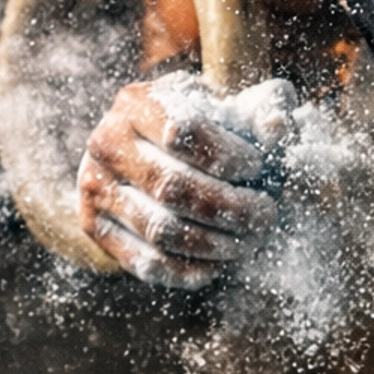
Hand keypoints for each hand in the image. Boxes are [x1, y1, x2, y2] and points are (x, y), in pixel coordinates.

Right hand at [77, 72, 298, 284]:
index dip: (228, 156)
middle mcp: (107, 143)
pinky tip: (216, 266)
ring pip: (159, 230)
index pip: (183, 133)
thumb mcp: (231, 105)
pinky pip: (143, 262)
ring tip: (249, 241)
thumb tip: (278, 130)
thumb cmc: (204, 125)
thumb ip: (263, 109)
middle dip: (230, 208)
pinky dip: (185, 271)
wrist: (148, 149)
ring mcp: (96, 188)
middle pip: (172, 187)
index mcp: (138, 103)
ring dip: (214, 244)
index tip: (259, 167)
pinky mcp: (95, 228)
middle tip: (266, 216)